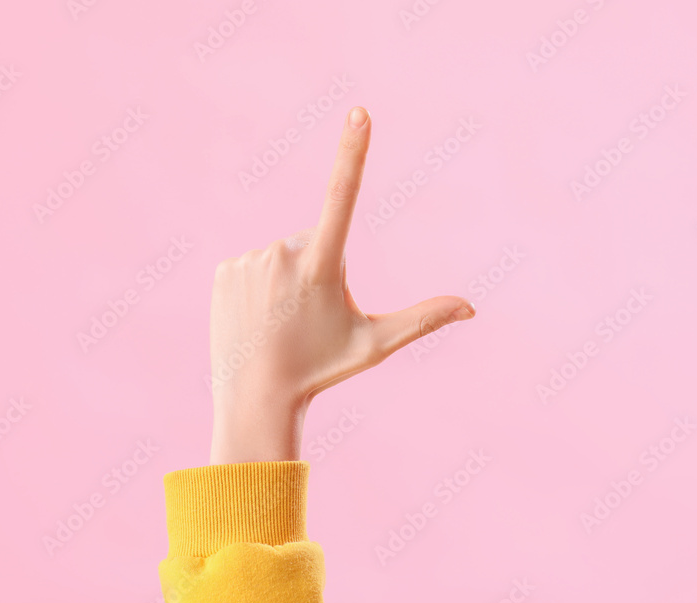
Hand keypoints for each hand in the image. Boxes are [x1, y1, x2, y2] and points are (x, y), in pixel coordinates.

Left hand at [209, 106, 475, 464]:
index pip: (343, 198)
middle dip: (318, 269)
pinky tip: (257, 316)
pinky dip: (259, 285)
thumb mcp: (376, 345)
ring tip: (279, 319)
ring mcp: (250, 260)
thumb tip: (472, 308)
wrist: (255, 395)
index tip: (359, 113)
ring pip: (283, 254)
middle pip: (315, 241)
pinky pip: (253, 265)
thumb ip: (423, 319)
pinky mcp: (224, 269)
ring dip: (287, 279)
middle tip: (305, 315)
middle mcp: (283, 254)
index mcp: (322, 266)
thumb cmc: (322, 368)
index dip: (353, 153)